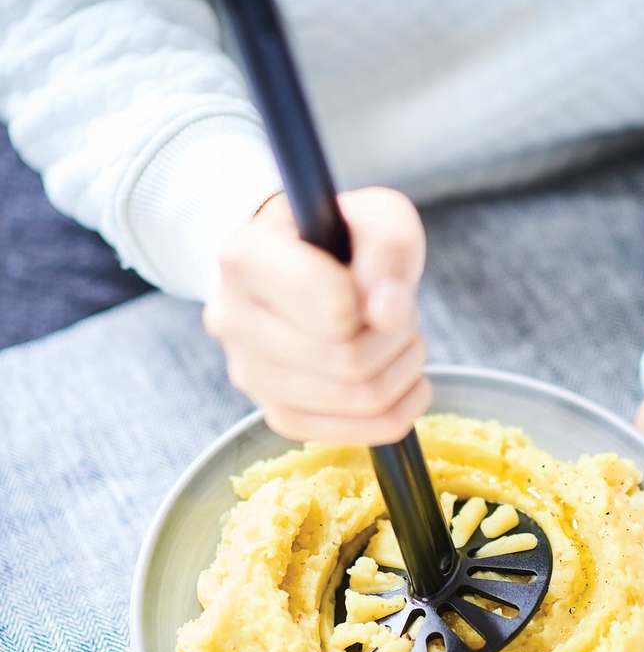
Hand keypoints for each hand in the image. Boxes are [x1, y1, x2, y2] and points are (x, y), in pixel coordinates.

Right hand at [203, 186, 431, 443]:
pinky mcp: (276, 415)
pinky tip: (397, 376)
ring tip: (395, 338)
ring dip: (402, 369)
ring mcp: (249, 374)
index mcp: (247, 259)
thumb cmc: (340, 240)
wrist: (300, 267)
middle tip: (398, 313)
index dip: (375, 298)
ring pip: (358, 399)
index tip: (376, 282)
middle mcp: (232, 320)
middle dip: (398, 336)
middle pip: (350, 360)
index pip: (332, 306)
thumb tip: (388, 314)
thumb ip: (390, 250)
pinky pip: (357, 434)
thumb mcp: (376, 217)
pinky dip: (398, 408)